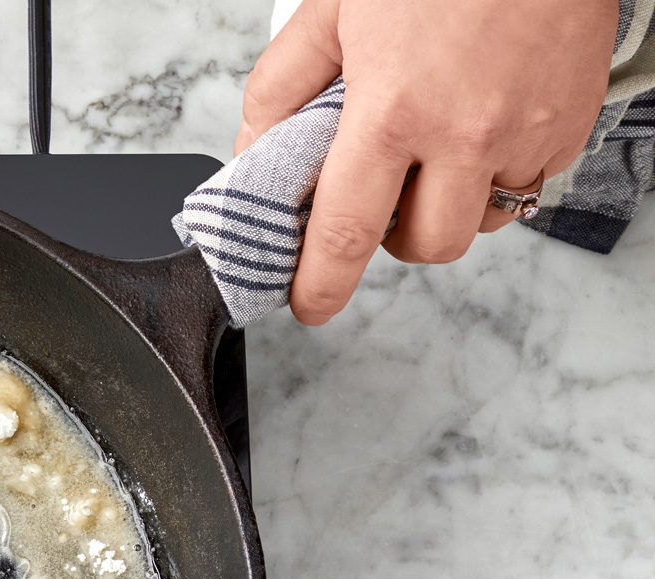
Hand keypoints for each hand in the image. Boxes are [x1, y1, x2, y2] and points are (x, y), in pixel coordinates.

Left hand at [237, 0, 616, 323]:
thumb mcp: (334, 10)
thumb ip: (282, 88)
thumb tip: (254, 152)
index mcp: (393, 111)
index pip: (346, 233)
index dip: (321, 284)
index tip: (309, 305)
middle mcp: (465, 134)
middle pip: (424, 246)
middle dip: (392, 240)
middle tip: (378, 198)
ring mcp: (525, 133)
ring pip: (480, 226)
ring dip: (447, 211)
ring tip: (431, 159)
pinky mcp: (569, 125)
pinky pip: (527, 185)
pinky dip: (497, 175)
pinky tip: (480, 128)